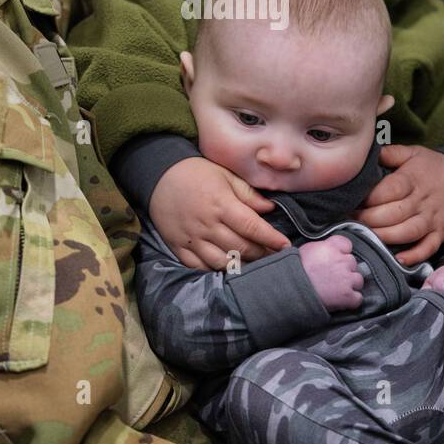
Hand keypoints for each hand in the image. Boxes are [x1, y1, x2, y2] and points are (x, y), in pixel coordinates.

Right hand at [149, 157, 290, 269]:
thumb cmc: (196, 172)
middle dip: (261, 254)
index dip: (271, 238)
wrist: (158, 175)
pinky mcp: (179, 247)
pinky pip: (199, 267)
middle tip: (274, 256)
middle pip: (240, 248)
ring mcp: (192, 238)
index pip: (252, 227)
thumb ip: (248, 193)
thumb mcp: (225, 175)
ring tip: (254, 265)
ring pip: (221, 262)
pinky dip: (214, 271)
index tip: (285, 245)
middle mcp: (207, 224)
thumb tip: (270, 208)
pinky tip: (227, 268)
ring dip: (241, 265)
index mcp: (221, 204)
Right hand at [300, 235, 364, 311]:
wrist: (290, 290)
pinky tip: (340, 301)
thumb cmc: (294, 271)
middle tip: (332, 277)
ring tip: (335, 290)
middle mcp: (342, 260)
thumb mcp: (306, 251)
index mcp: (331, 247)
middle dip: (345, 270)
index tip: (336, 258)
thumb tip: (326, 251)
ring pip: (358, 280)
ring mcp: (346, 278)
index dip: (342, 252)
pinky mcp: (348, 296)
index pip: (347, 244)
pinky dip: (351, 301)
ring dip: (350, 285)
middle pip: (353, 263)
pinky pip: (358, 298)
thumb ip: (322, 249)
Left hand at [352, 144, 443, 264]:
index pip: (390, 190)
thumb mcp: (413, 153)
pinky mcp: (440, 233)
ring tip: (365, 236)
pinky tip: (398, 259)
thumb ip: (390, 153)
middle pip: (395, 213)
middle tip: (351, 220)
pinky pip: (428, 247)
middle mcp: (423, 200)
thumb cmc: (431, 167)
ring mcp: (433, 219)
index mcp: (414, 179)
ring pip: (408, 232)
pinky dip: (415, 256)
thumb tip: (365, 153)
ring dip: (385, 237)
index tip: (352, 201)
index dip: (369, 198)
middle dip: (369, 219)